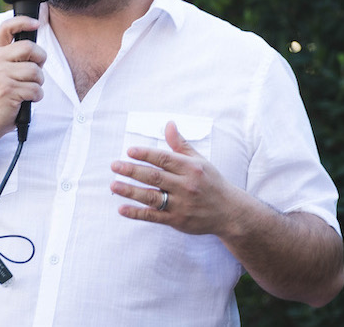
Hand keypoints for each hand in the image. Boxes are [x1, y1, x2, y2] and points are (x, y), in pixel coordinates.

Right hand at [0, 15, 45, 136]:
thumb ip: (11, 56)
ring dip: (38, 83)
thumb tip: (36, 48)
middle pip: (30, 48)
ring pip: (36, 71)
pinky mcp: (7, 90)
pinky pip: (35, 89)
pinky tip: (25, 100)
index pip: (6, 27)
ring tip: (27, 89)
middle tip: (35, 72)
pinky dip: (36, 97)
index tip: (37, 23)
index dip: (23, 22)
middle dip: (40, 60)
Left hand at [109, 121, 240, 235]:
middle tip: (115, 165)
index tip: (129, 151)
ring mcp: (181, 204)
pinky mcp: (177, 220)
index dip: (146, 154)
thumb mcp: (199, 161)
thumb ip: (180, 144)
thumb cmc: (211, 182)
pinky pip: (154, 216)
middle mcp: (185, 185)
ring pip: (151, 196)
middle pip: (154, 177)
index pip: (164, 159)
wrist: (229, 212)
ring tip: (114, 185)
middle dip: (132, 170)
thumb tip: (169, 124)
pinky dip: (137, 213)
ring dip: (130, 191)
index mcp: (191, 168)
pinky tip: (122, 208)